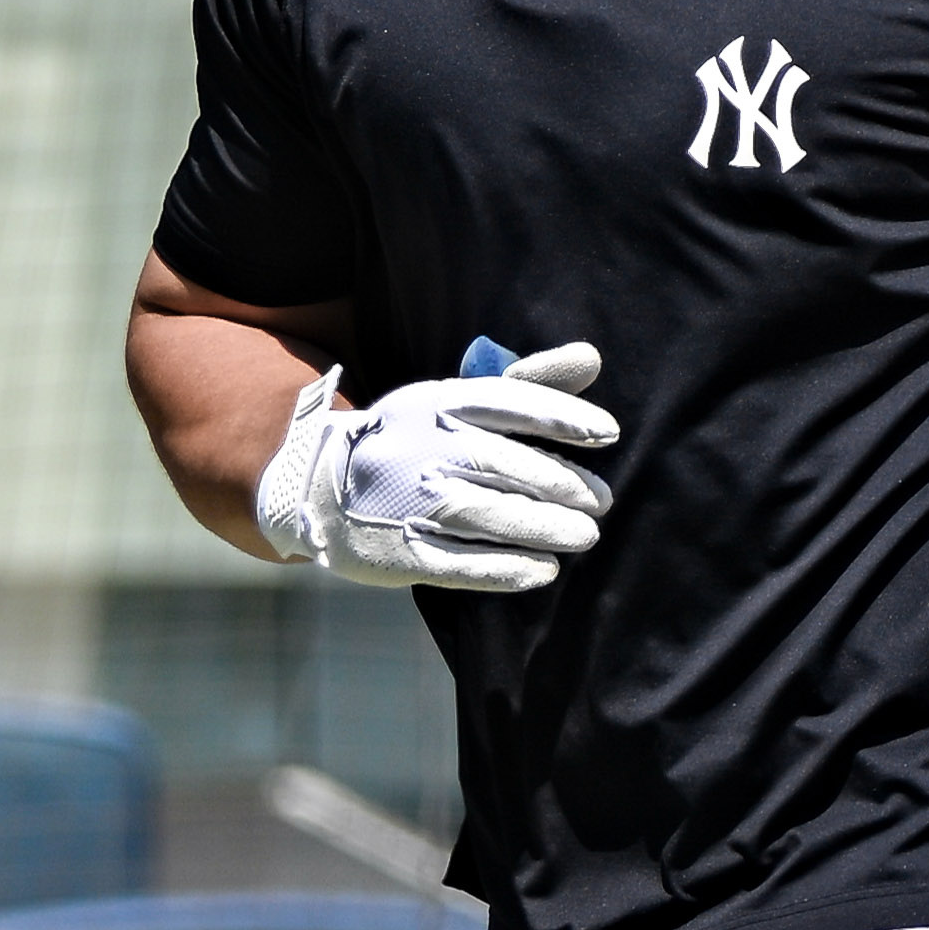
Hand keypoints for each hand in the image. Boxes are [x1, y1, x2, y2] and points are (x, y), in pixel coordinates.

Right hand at [257, 339, 614, 593]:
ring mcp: (408, 502)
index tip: (607, 434)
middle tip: (600, 502)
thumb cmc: (413, 438)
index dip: (562, 416)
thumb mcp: (458, 401)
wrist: (320, 484)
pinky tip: (542, 571)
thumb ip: (527, 382)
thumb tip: (592, 358)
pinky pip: (462, 563)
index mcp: (438, 403)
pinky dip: (507, 568)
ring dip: (543, 528)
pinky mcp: (402, 551)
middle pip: (504, 463)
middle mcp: (423, 449)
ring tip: (583, 535)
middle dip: (561, 483)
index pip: (509, 402)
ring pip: (488, 514)